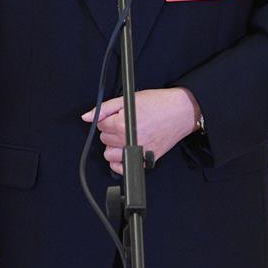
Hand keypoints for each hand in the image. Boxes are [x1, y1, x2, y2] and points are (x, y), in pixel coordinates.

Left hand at [81, 88, 199, 174]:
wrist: (180, 111)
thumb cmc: (158, 103)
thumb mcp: (128, 99)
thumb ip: (105, 108)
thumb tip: (87, 116)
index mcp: (121, 125)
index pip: (100, 125)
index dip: (108, 118)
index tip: (118, 114)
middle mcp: (128, 142)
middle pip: (104, 140)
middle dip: (111, 130)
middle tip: (125, 122)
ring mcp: (137, 153)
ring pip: (110, 155)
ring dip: (115, 146)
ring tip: (127, 136)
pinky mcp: (145, 161)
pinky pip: (122, 168)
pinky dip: (121, 162)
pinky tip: (127, 150)